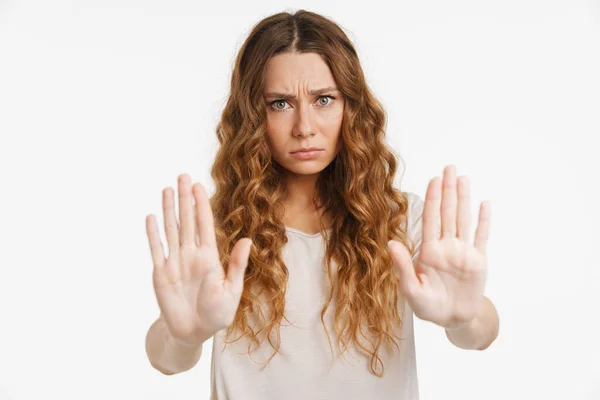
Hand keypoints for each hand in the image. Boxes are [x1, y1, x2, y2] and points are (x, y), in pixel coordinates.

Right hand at [145, 174, 252, 346]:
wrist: (194, 332)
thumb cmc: (217, 313)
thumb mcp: (231, 290)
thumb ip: (236, 264)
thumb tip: (247, 240)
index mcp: (209, 257)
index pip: (205, 224)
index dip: (201, 205)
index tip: (199, 186)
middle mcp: (191, 254)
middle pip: (187, 220)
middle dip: (185, 198)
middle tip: (183, 175)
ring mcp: (175, 262)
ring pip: (171, 229)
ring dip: (168, 209)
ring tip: (167, 188)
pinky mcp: (160, 273)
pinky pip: (156, 249)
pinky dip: (153, 233)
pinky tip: (151, 216)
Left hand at [388, 165, 491, 329]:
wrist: (453, 320)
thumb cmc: (428, 307)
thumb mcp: (411, 290)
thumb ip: (403, 266)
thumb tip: (391, 243)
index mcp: (429, 251)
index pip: (430, 219)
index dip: (432, 198)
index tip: (434, 179)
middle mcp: (446, 246)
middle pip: (447, 212)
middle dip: (448, 190)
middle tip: (449, 167)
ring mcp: (463, 252)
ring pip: (463, 219)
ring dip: (464, 198)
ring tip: (464, 177)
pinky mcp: (479, 261)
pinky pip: (482, 236)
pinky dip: (484, 220)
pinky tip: (485, 203)